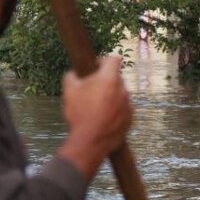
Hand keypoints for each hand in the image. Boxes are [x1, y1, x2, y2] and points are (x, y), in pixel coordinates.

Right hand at [57, 56, 131, 177]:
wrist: (90, 141)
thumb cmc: (79, 113)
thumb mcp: (68, 91)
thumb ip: (71, 76)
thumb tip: (73, 73)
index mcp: (109, 79)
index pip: (113, 59)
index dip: (103, 60)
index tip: (94, 67)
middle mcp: (123, 89)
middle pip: (115, 78)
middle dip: (104, 81)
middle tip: (90, 91)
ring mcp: (128, 104)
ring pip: (119, 94)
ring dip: (109, 97)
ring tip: (95, 109)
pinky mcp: (130, 117)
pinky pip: (122, 109)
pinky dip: (114, 111)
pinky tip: (101, 119)